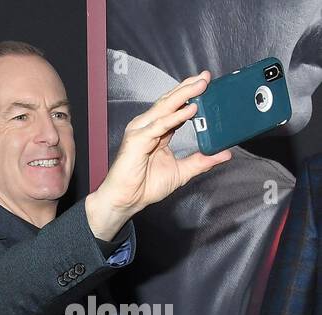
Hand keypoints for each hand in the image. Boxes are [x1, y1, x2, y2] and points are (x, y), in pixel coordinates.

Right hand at [85, 71, 230, 240]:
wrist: (126, 201)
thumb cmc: (144, 187)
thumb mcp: (182, 171)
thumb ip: (202, 161)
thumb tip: (225, 154)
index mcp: (158, 132)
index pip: (175, 107)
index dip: (190, 95)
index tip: (207, 84)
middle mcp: (148, 127)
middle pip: (170, 101)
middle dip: (188, 87)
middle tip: (206, 76)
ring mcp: (141, 132)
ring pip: (165, 107)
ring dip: (184, 95)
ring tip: (202, 85)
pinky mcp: (137, 140)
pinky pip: (160, 125)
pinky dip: (176, 116)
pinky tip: (191, 109)